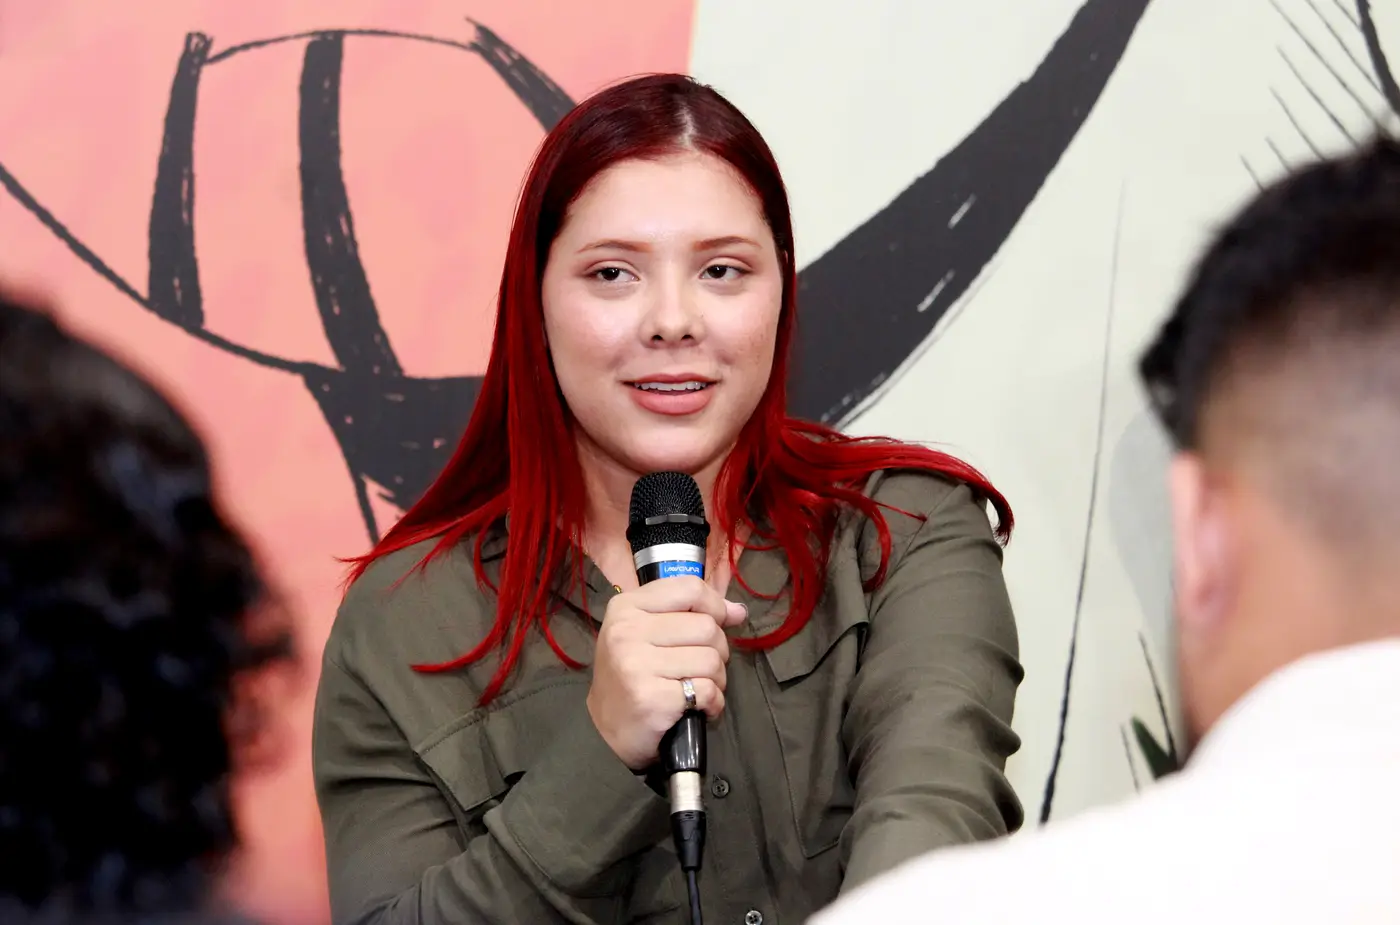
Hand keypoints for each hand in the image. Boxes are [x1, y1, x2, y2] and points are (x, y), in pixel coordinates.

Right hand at [586, 576, 747, 769]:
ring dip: (716, 680)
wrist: (605, 732)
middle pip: (706, 626)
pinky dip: (712, 703)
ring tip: (697, 689)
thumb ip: (691, 613)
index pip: (689, 588)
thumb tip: (738, 610)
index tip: (719, 622)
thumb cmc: (631, 676)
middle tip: (699, 668)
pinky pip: (707, 691)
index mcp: (626, 607)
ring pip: (711, 660)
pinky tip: (697, 708)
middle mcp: (628, 631)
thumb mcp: (648, 632)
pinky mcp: (652, 698)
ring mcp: (637, 664)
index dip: (715, 605)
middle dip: (717, 650)